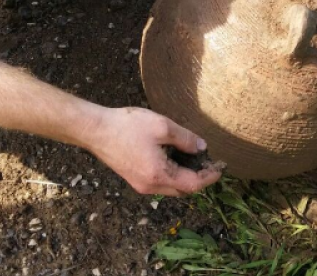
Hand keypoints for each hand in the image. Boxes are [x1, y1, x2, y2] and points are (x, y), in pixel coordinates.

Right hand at [85, 107, 221, 195]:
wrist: (95, 129)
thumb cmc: (127, 126)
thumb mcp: (162, 127)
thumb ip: (185, 139)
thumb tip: (201, 148)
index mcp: (159, 175)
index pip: (193, 184)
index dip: (209, 177)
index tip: (220, 167)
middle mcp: (150, 186)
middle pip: (183, 190)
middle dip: (199, 179)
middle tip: (210, 162)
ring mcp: (140, 184)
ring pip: (171, 188)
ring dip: (186, 177)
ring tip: (195, 159)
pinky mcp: (134, 178)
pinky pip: (160, 182)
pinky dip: (173, 174)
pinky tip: (177, 157)